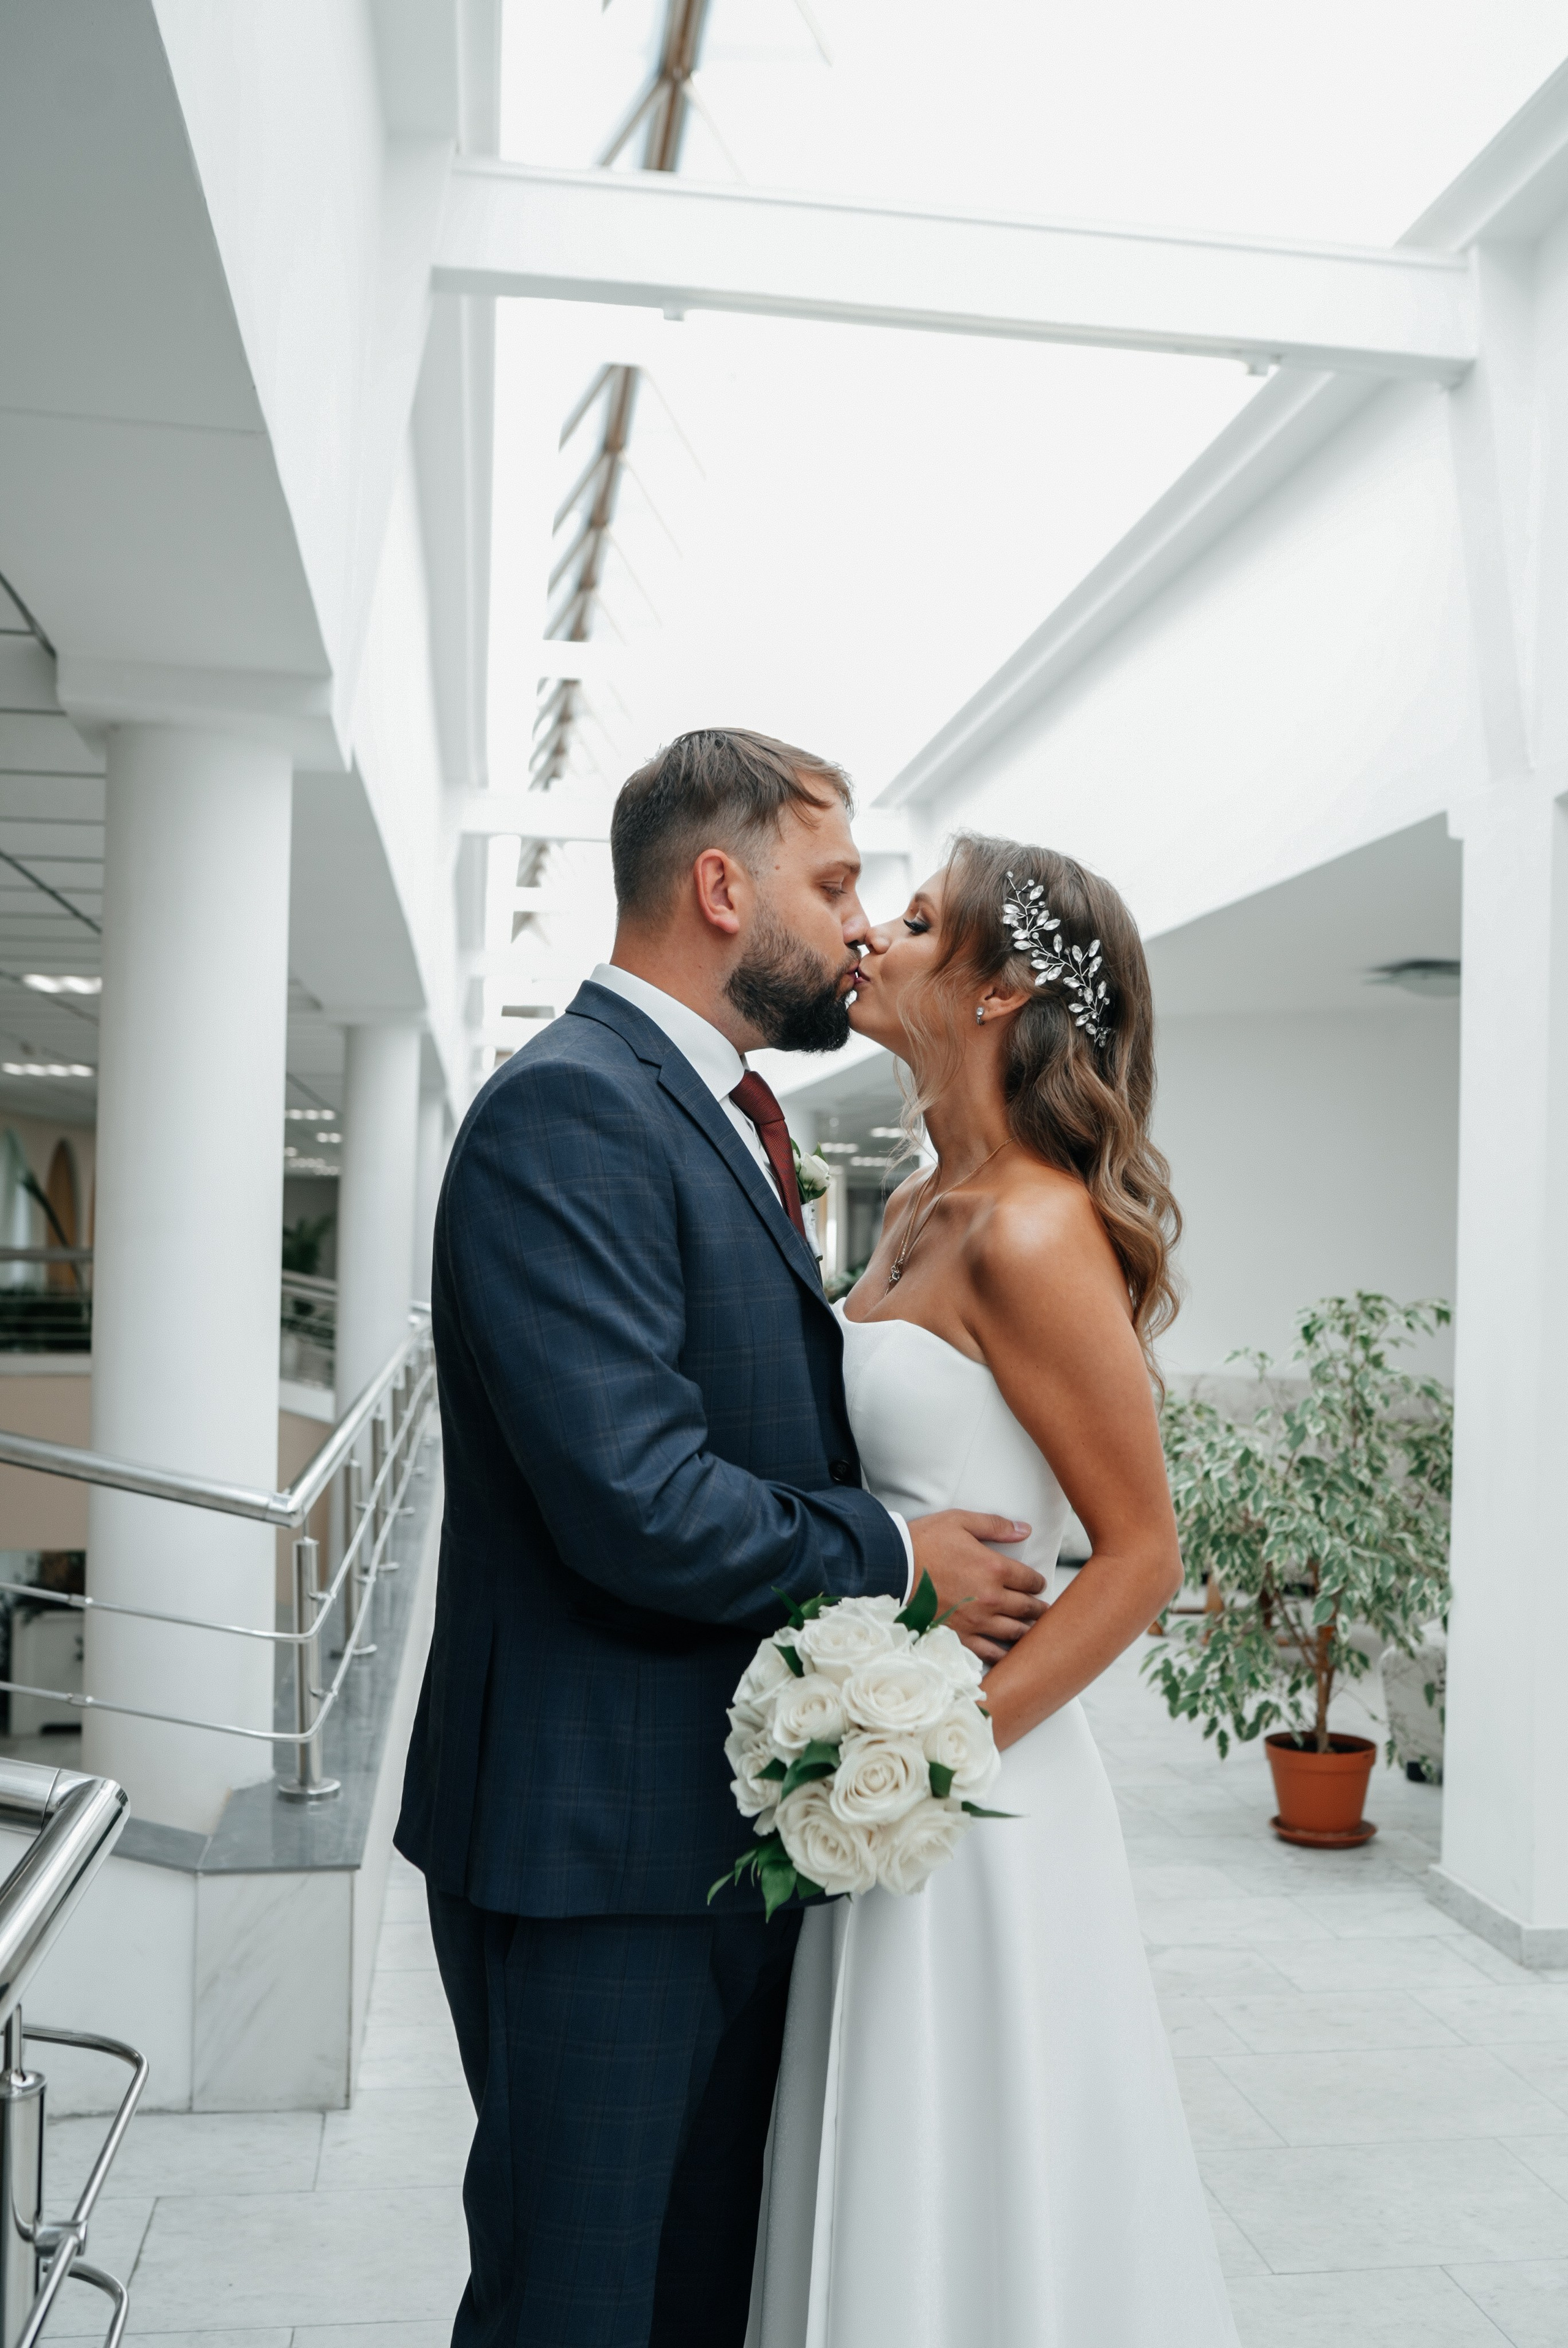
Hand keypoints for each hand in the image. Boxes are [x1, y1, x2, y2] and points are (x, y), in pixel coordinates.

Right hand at [907, 1513, 1045, 1661]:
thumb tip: (1025, 1529)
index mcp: (994, 1568)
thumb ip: (995, 1526)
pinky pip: (990, 1653)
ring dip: (1028, 1631)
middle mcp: (991, 1598)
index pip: (1030, 1580)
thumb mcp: (959, 1521)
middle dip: (1039, 1608)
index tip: (1039, 1585)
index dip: (1038, 1582)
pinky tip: (1010, 1654)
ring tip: (1034, 1631)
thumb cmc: (923, 1542)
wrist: (891, 1569)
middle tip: (1044, 1610)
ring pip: (1014, 1632)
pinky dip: (1004, 1654)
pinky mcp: (959, 1637)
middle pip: (1027, 1608)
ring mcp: (976, 1621)